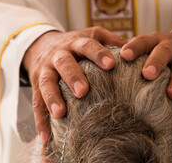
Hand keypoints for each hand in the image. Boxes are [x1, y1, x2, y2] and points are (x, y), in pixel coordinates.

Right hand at [22, 27, 125, 144]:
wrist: (42, 45)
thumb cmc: (76, 44)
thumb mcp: (92, 35)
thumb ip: (111, 40)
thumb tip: (135, 47)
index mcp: (76, 43)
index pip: (87, 45)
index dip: (98, 54)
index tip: (111, 64)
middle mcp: (59, 55)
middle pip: (64, 63)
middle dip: (73, 76)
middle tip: (83, 91)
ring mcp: (45, 70)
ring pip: (46, 83)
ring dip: (52, 98)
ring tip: (60, 114)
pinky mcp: (36, 85)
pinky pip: (36, 103)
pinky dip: (41, 120)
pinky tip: (47, 136)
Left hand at [120, 31, 171, 121]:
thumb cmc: (160, 50)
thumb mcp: (149, 45)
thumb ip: (133, 55)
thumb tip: (104, 68)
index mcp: (155, 41)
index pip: (143, 41)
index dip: (134, 47)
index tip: (124, 55)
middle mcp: (170, 48)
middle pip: (164, 53)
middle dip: (156, 63)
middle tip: (147, 75)